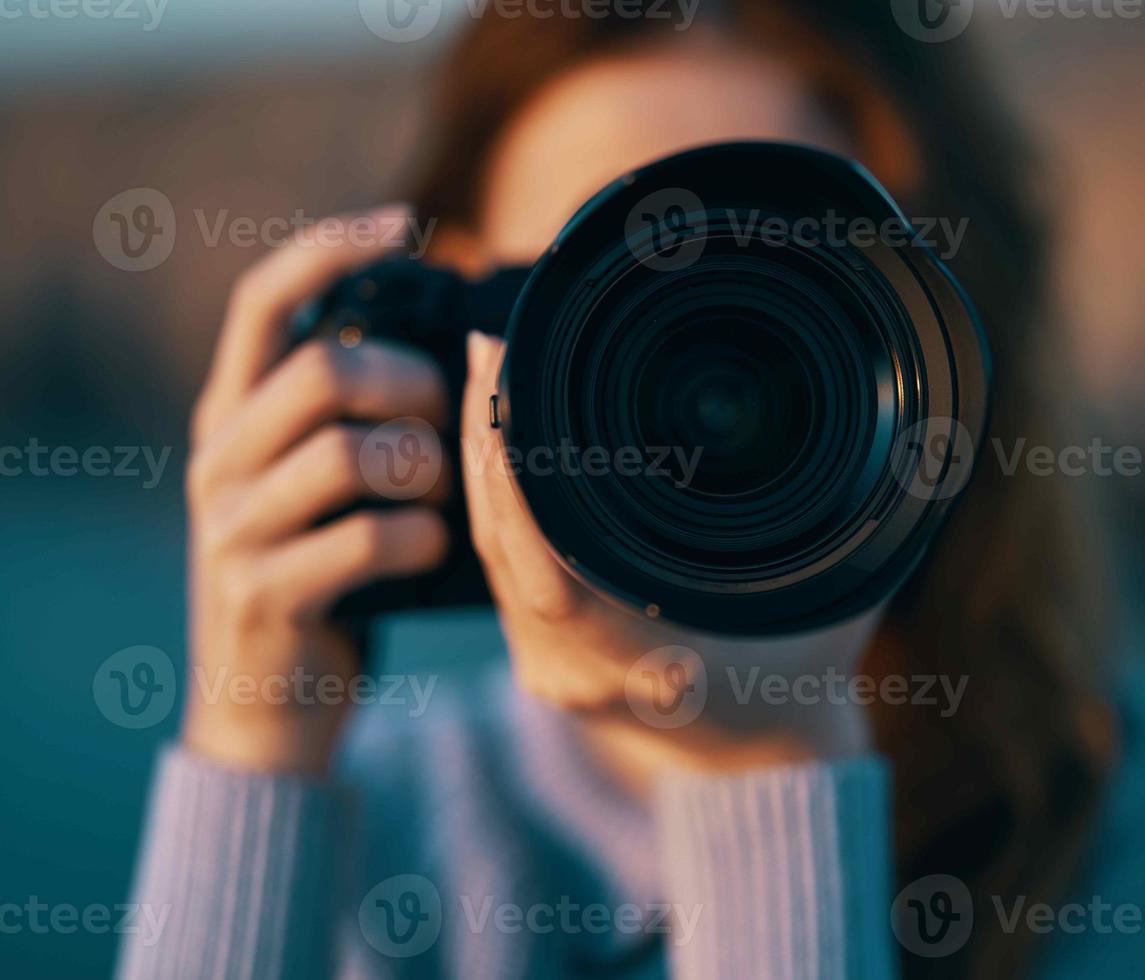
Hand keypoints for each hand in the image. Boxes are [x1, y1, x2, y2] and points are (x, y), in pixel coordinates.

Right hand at [183, 207, 450, 775]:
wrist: (264, 713)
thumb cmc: (320, 582)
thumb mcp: (310, 489)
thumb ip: (343, 421)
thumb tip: (444, 348)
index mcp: (230, 418)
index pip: (265, 299)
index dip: (333, 245)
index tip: (406, 220)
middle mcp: (218, 460)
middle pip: (325, 371)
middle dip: (409, 385)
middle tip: (443, 420)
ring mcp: (233, 530)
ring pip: (353, 454)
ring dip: (425, 470)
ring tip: (438, 497)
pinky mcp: (266, 594)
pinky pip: (370, 538)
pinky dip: (423, 537)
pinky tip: (428, 549)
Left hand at [461, 331, 879, 785]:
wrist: (761, 758)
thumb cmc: (802, 673)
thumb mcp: (835, 600)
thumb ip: (851, 529)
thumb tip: (914, 445)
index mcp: (650, 664)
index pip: (552, 577)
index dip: (517, 493)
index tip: (512, 402)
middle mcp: (582, 673)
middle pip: (503, 550)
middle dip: (490, 441)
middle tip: (493, 348)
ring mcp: (550, 669)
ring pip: (491, 554)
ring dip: (483, 461)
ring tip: (487, 370)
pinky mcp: (539, 655)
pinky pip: (500, 567)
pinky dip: (494, 497)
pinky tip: (494, 436)